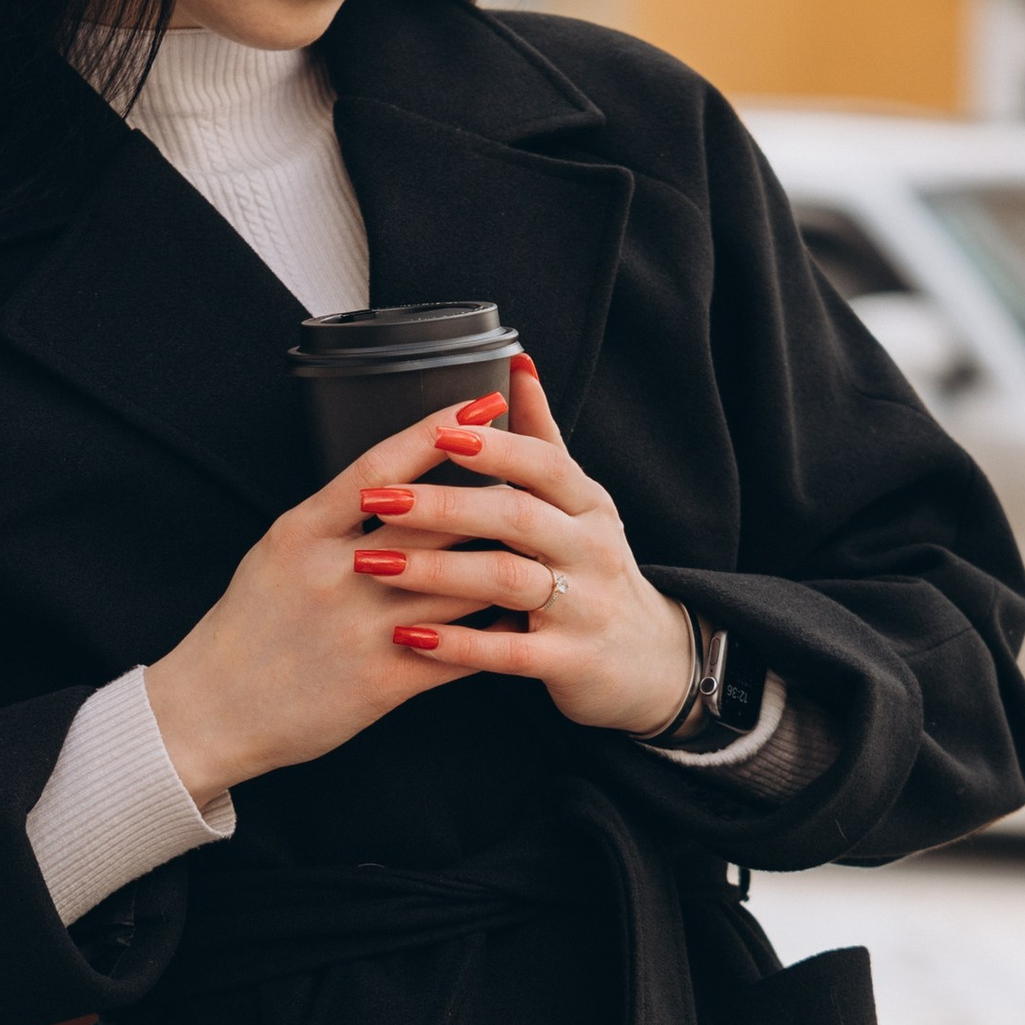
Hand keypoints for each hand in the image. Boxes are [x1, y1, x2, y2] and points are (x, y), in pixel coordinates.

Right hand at [143, 391, 532, 801]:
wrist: (211, 713)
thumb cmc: (247, 628)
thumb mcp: (277, 553)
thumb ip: (332, 519)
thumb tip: (391, 481)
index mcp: (303, 534)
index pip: (381, 467)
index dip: (437, 430)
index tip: (482, 401)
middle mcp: (334, 574)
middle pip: (434, 521)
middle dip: (493, 495)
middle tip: (542, 466)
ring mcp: (360, 630)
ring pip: (457, 584)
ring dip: (506, 563)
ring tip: (547, 539)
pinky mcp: (380, 683)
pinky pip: (456, 650)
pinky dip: (493, 631)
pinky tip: (523, 614)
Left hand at [333, 354, 696, 735]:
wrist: (648, 662)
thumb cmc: (594, 571)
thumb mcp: (578, 503)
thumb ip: (542, 437)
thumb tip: (517, 362)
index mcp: (588, 504)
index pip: (542, 463)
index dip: (491, 447)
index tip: (436, 434)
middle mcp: (591, 549)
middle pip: (517, 516)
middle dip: (443, 504)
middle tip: (378, 500)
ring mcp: (584, 606)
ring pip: (508, 579)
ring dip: (437, 570)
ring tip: (376, 563)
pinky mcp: (570, 661)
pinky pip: (508, 651)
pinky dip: (457, 643)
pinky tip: (409, 636)